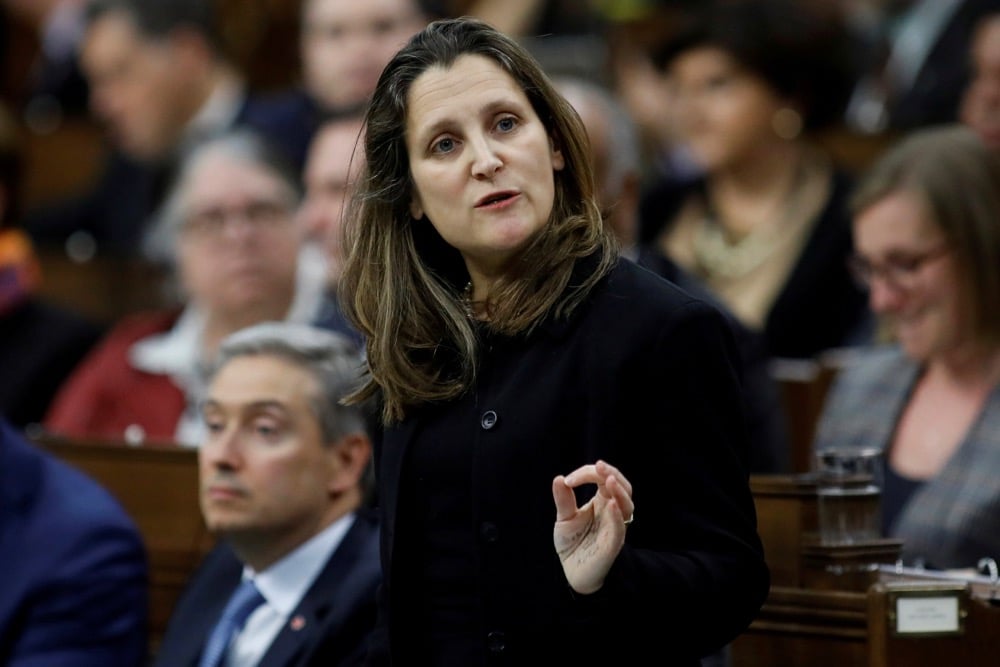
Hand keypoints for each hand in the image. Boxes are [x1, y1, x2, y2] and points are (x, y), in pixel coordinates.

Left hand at [552, 459, 633, 593]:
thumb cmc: (574, 544)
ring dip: (619, 491)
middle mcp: (612, 511)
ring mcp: (615, 527)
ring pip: (628, 505)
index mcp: (602, 501)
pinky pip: (620, 528)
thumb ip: (564, 500)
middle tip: (599, 466)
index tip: (568, 481)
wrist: (574, 572)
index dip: (587, 473)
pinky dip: (618, 515)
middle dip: (612, 473)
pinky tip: (611, 504)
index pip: (602, 478)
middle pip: (623, 486)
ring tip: (609, 480)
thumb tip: (558, 478)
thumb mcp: (565, 518)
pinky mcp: (613, 543)